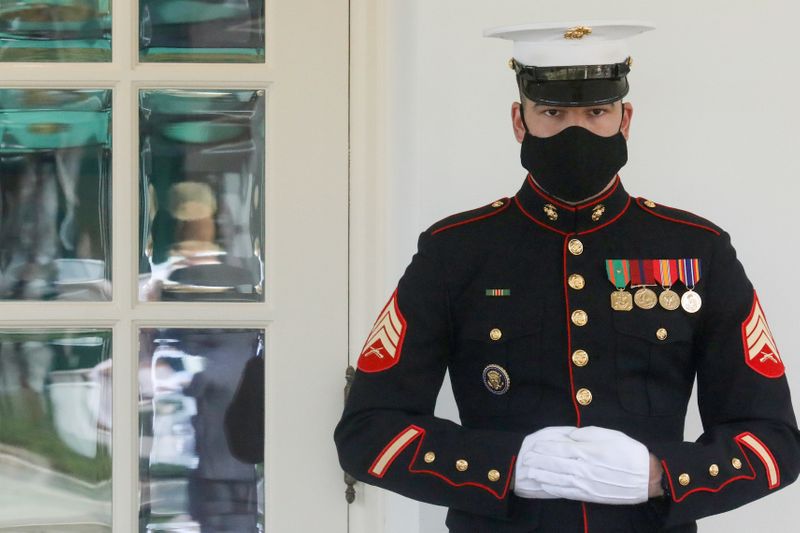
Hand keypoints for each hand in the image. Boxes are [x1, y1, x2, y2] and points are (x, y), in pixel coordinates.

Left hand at [520, 425, 649, 504]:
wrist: (646, 477)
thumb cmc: (628, 452)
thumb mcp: (608, 435)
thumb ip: (586, 435)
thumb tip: (570, 436)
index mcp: (588, 451)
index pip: (560, 448)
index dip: (544, 447)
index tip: (533, 446)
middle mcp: (584, 467)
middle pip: (555, 463)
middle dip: (538, 460)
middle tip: (525, 458)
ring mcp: (586, 482)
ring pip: (558, 478)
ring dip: (542, 475)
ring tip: (529, 472)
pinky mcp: (589, 494)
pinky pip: (567, 491)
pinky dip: (554, 488)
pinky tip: (545, 485)